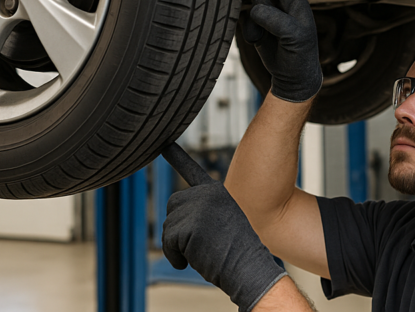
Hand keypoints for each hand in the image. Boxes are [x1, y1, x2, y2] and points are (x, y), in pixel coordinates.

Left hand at [161, 144, 287, 311]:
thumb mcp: (223, 222)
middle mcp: (206, 194)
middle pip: (173, 206)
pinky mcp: (188, 225)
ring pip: (169, 227)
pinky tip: (194, 261)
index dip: (176, 157)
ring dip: (179, 246)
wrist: (249, 269)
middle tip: (201, 244)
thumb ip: (203, 212)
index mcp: (215, 191)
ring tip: (204, 252)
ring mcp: (197, 208)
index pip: (191, 171)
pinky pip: (168, 243)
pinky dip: (175, 257)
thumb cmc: (238, 253)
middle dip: (179, 228)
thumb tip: (176, 219)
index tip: (165, 144)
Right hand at [243, 0, 322, 102]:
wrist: (294, 79)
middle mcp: (279, 1)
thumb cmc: (300, 57)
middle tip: (266, 29)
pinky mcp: (256, 24)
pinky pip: (242, 19)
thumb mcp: (295, 39)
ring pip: (246, 6)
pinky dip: (248, 33)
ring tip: (263, 41)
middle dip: (257, 9)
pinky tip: (259, 43)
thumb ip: (277, 21)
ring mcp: (267, 12)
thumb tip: (255, 8)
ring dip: (252, 26)